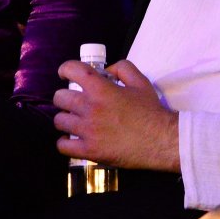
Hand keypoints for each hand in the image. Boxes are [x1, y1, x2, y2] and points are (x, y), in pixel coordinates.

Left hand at [53, 60, 179, 171]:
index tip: (65, 74)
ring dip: (66, 119)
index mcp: (100, 88)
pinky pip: (62, 145)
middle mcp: (90, 107)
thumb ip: (122, 68)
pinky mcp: (89, 150)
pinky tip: (72, 140)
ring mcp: (87, 130)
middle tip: (74, 102)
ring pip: (59, 121)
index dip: (65, 69)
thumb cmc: (150, 111)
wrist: (160, 140)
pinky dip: (64, 142)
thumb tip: (106, 70)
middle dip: (65, 97)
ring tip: (75, 121)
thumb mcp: (140, 82)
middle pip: (59, 97)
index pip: (71, 70)